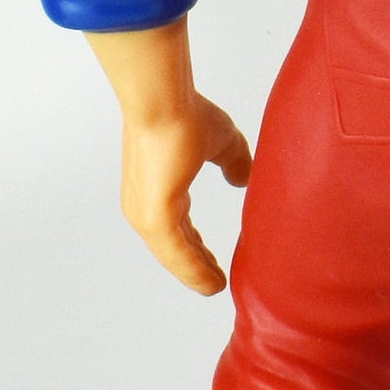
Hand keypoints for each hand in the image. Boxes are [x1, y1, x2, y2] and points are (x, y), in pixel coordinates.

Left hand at [117, 95, 252, 293]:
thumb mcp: (220, 142)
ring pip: (174, 255)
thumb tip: (243, 178)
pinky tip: (210, 283)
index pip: (179, 226)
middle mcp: (146, 206)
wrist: (163, 102)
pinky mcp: (154, 218)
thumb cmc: (185, 114)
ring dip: (195, 273)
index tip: (212, 259)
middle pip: (175, 245)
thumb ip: (234, 161)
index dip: (196, 245)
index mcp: (159, 189)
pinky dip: (193, 271)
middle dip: (196, 263)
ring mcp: (146, 214)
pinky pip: (176, 254)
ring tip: (215, 287)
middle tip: (215, 280)